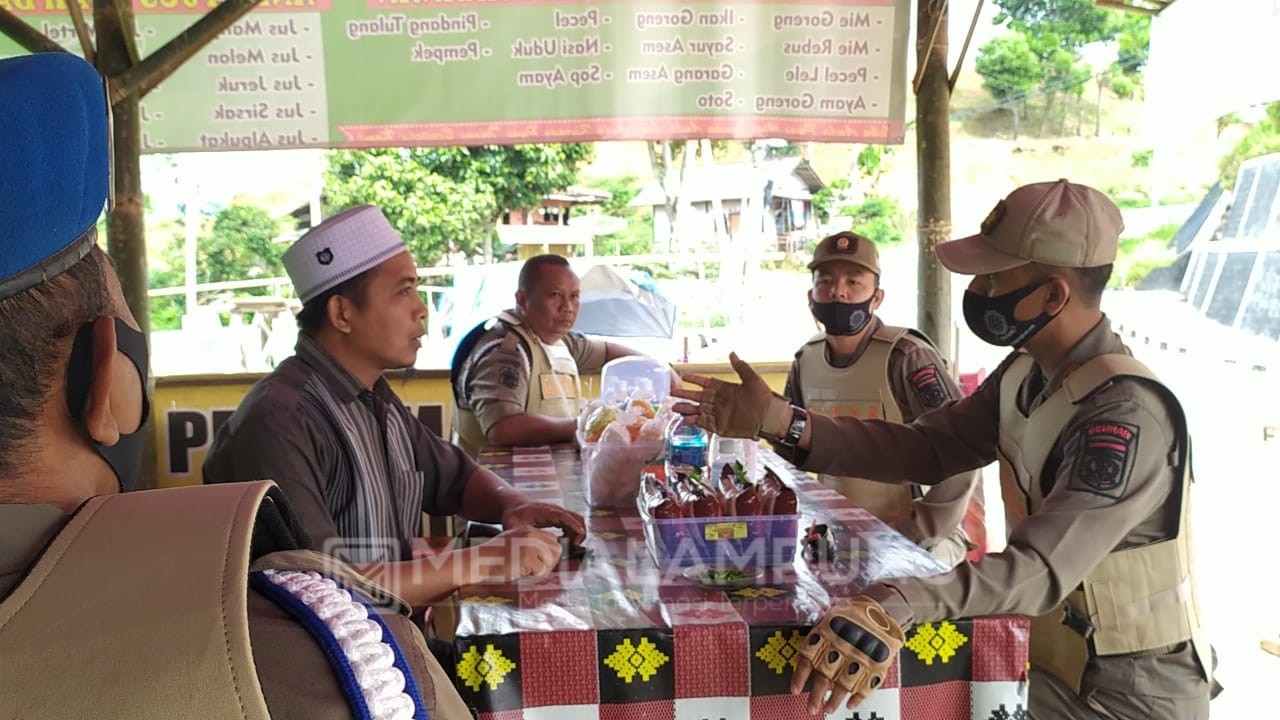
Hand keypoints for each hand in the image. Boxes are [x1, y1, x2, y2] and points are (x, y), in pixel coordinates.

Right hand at [466, 525, 561, 583]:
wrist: (477, 561)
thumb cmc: (492, 556)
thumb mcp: (513, 542)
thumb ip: (530, 545)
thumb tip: (547, 556)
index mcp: (528, 530)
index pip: (553, 539)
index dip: (550, 553)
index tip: (542, 562)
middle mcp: (531, 535)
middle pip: (556, 549)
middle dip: (550, 562)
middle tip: (537, 570)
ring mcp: (530, 545)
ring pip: (551, 560)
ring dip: (543, 570)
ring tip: (528, 572)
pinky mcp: (527, 557)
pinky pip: (542, 570)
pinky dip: (534, 576)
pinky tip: (521, 573)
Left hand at [501, 499, 586, 548]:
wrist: (514, 505)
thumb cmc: (514, 515)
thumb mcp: (513, 526)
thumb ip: (518, 535)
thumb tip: (523, 546)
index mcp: (545, 511)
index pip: (564, 517)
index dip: (573, 526)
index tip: (578, 537)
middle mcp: (555, 510)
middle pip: (576, 518)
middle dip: (579, 533)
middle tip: (573, 548)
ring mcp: (559, 512)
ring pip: (577, 521)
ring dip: (577, 534)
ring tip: (569, 547)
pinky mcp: (559, 516)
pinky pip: (573, 523)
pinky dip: (574, 532)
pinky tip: (564, 542)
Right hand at [669, 352, 789, 438]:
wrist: (770, 418)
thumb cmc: (764, 398)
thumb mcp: (752, 379)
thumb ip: (741, 367)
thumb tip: (732, 353)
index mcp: (725, 389)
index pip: (706, 383)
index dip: (695, 380)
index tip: (684, 376)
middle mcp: (720, 401)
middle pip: (697, 397)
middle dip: (684, 395)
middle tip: (671, 392)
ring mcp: (719, 414)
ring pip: (698, 410)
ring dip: (686, 409)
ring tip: (674, 407)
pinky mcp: (720, 426)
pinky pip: (704, 423)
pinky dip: (694, 422)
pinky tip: (685, 420)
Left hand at [792, 595, 904, 714]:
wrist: (884, 606)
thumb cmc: (854, 612)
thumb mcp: (832, 617)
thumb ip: (819, 637)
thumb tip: (802, 659)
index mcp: (828, 633)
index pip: (808, 658)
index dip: (800, 677)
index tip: (794, 691)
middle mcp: (842, 646)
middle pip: (825, 676)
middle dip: (816, 696)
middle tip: (811, 709)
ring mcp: (861, 656)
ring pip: (844, 684)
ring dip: (835, 700)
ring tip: (828, 710)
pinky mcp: (878, 663)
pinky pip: (867, 685)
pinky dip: (859, 697)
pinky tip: (851, 704)